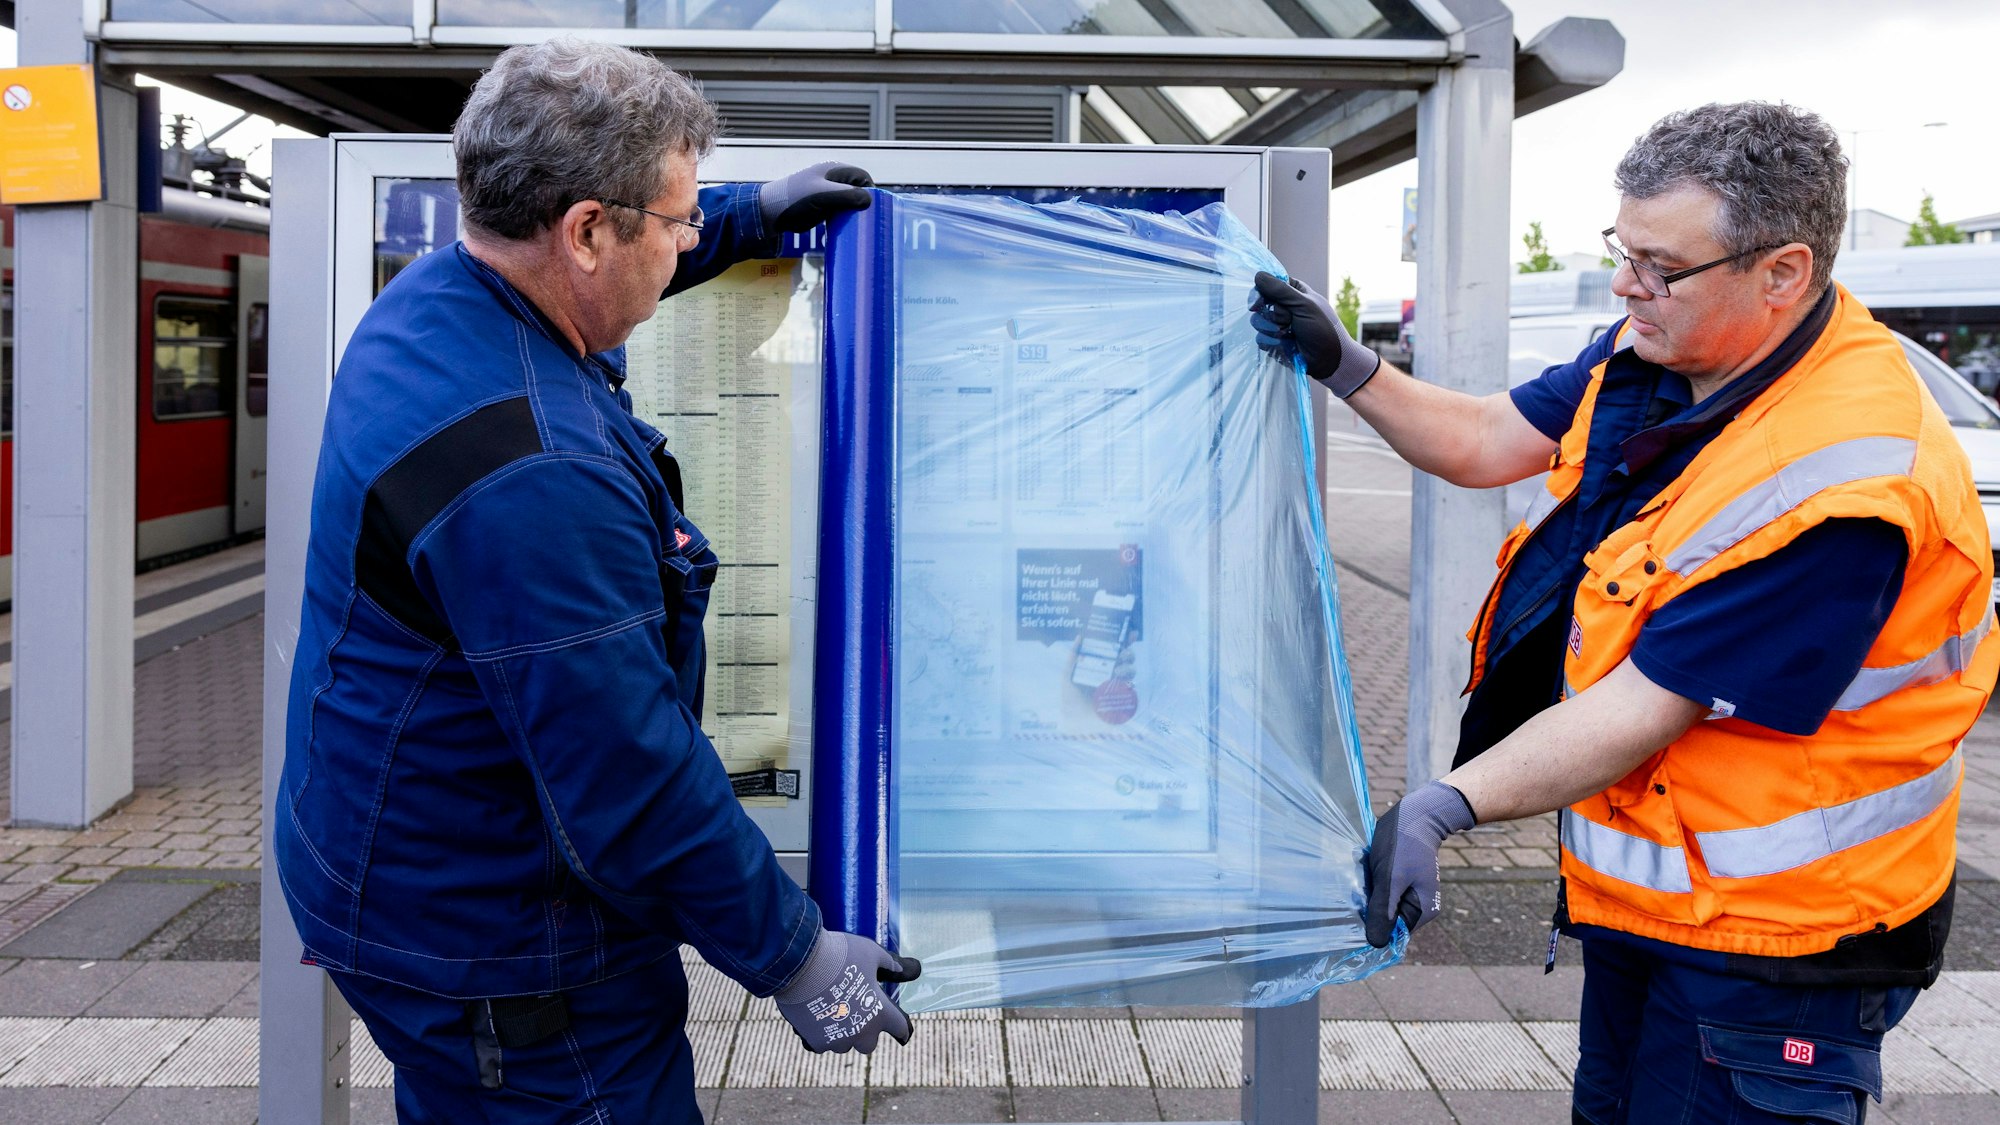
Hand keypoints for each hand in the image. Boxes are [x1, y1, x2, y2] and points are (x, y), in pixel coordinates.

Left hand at [760, 162, 874, 233]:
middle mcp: (832, 179)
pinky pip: (839, 209)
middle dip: (864, 202)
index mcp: (834, 170)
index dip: (872, 191)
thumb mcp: (825, 196)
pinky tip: (845, 227)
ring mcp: (826, 192)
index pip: (863, 177)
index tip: (875, 208)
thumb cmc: (797, 200)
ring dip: (854, 211)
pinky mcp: (821, 205)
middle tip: (868, 219)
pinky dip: (844, 217)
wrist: (771, 212)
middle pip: (857, 189)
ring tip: (858, 225)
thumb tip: (869, 200)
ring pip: (849, 200)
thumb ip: (848, 196)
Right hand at [774, 929, 921, 1053]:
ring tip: (834, 1011)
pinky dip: (821, 1034)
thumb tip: (913, 970)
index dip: (904, 1028)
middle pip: (869, 1043)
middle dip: (867, 1031)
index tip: (903, 1032)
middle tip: (858, 1012)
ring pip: (844, 1044)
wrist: (798, 963)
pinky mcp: (814, 1041)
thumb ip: (894, 965)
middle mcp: (860, 1033)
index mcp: (880, 1013)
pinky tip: (816, 1017)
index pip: (901, 1028)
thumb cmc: (841, 955)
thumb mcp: (872, 953)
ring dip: (843, 1033)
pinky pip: (821, 1044)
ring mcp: (836, 1040)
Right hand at [1249, 272, 1381, 397]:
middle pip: (1260, 304)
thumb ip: (1280, 290)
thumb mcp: (1304, 305)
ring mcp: (1278, 324)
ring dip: (1272, 329)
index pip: (1269, 284)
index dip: (1262, 292)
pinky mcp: (1274, 341)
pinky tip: (1285, 345)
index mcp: (1294, 292)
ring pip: (1258, 322)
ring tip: (1289, 334)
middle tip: (1288, 321)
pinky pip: (1261, 338)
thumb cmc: (1323, 329)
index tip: (1260, 301)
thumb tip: (1258, 275)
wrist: (1329, 360)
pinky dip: (1271, 342)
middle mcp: (1284, 306)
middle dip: (1272, 315)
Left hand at [1363, 781, 1476, 946]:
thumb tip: (1376, 945)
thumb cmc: (1403, 845)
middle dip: (1370, 911)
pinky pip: (1382, 891)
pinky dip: (1372, 886)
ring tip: (1361, 883)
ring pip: (1381, 905)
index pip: (1393, 934)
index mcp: (1421, 912)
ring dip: (1369, 897)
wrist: (1416, 813)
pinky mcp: (1401, 881)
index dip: (1373, 929)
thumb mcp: (1390, 879)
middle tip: (1354, 897)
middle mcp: (1418, 906)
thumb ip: (1382, 911)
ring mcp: (1410, 893)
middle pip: (1387, 920)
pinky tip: (1365, 874)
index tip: (1353, 920)